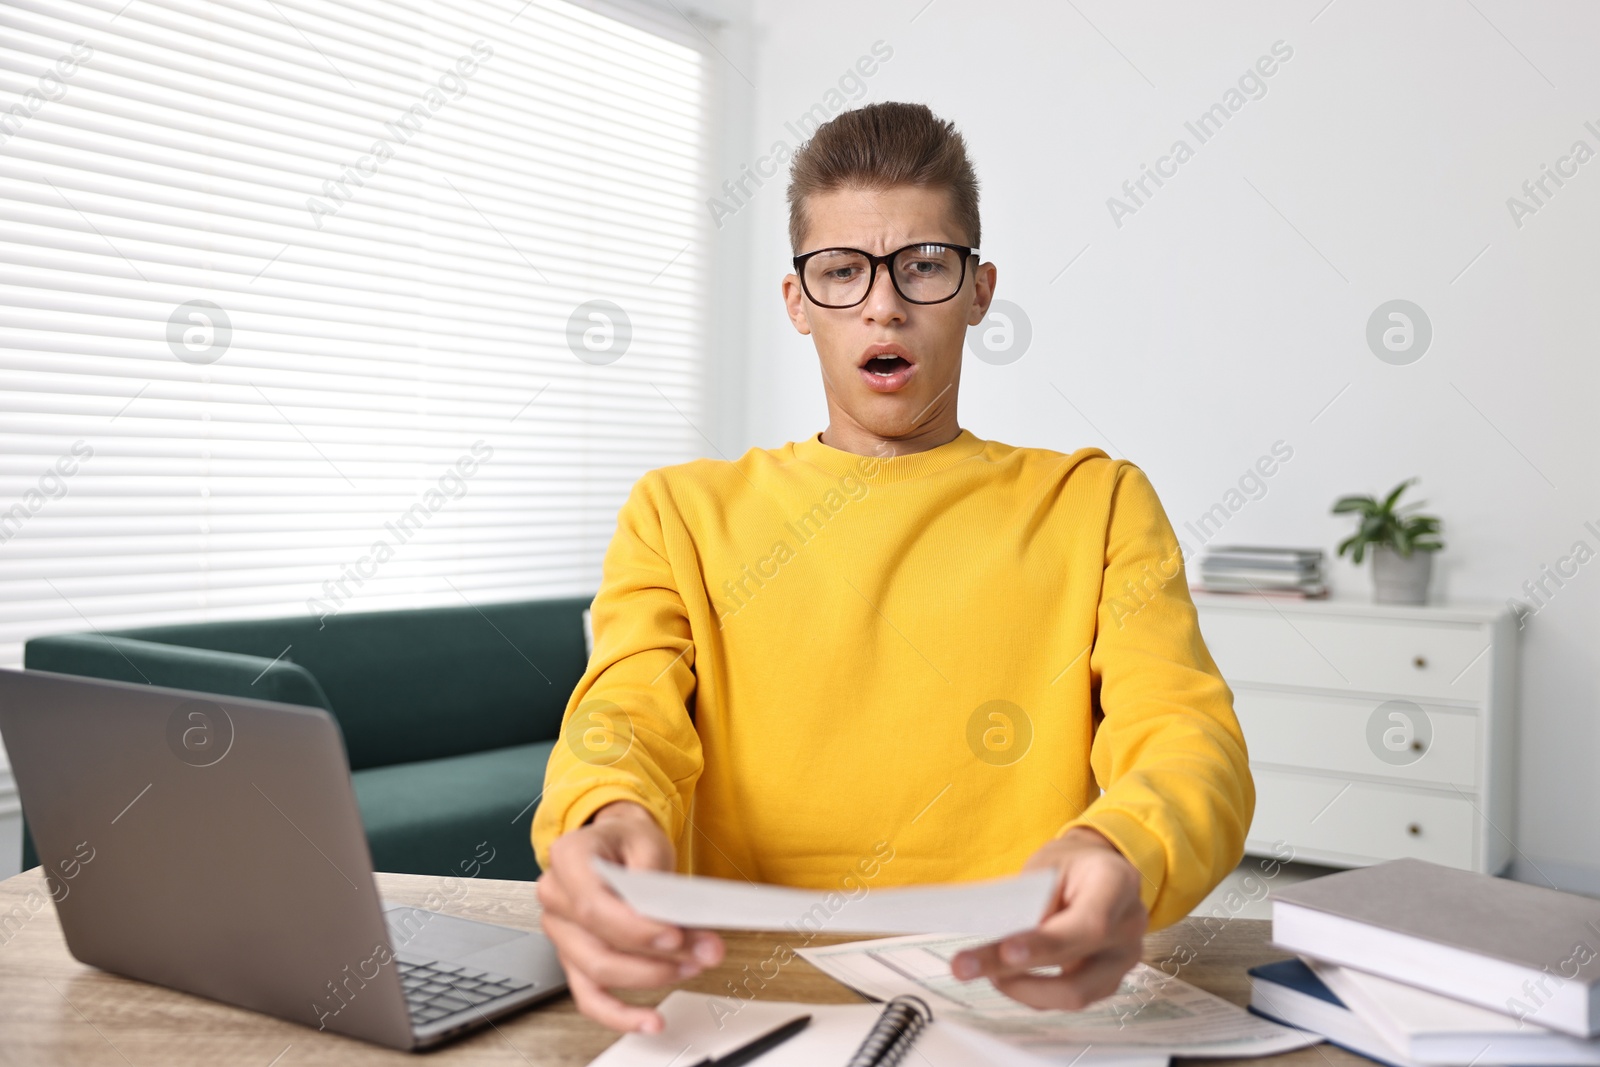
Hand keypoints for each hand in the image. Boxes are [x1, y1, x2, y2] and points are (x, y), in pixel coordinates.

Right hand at [535, 800, 724, 1031]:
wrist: (617, 846)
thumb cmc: (628, 842)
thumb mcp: (649, 842)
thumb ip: (656, 880)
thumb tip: (674, 920)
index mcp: (567, 858)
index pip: (593, 906)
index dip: (635, 929)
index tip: (675, 936)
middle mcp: (555, 897)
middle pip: (598, 945)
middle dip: (655, 957)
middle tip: (701, 952)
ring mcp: (561, 932)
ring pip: (598, 973)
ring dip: (650, 978)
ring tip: (692, 966)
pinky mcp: (574, 959)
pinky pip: (589, 997)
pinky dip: (619, 1014)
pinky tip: (650, 1020)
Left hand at [950, 827, 1147, 1009]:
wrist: (1096, 870)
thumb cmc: (1070, 865)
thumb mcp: (1047, 865)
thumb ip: (1031, 901)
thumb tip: (1000, 940)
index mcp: (1117, 884)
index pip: (1087, 925)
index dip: (1045, 945)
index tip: (1005, 951)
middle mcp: (1129, 927)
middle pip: (1077, 972)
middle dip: (1016, 975)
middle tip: (966, 966)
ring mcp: (1122, 959)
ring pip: (1073, 996)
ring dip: (1020, 989)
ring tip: (984, 968)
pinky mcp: (1107, 980)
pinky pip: (1066, 998)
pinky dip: (1031, 991)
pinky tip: (1005, 974)